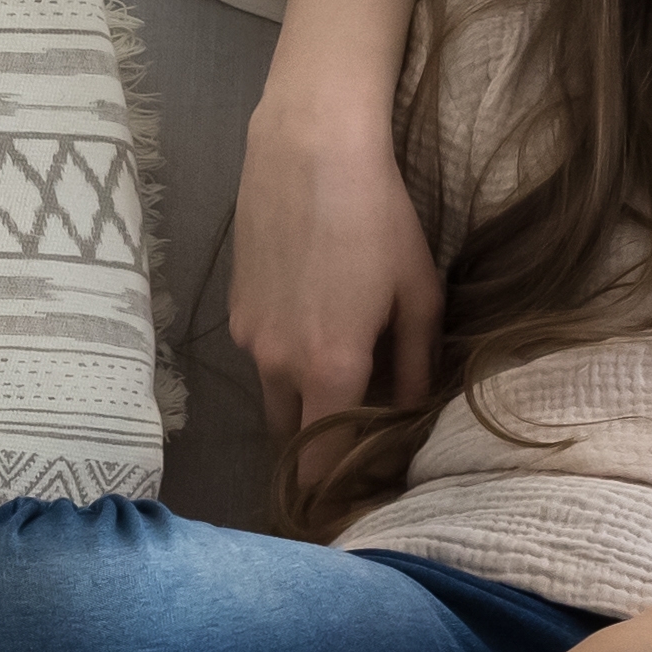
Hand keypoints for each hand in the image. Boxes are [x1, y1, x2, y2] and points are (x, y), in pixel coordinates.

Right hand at [223, 45, 444, 457]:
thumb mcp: (417, 293)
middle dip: (321, 446)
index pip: (320, 460)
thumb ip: (416, 364)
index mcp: (329, 368)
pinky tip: (318, 322)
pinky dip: (286, 362)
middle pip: (294, 435)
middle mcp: (277, 364)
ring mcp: (249, 337)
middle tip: (359, 435)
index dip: (333, 489)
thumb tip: (414, 413)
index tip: (353, 501)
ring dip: (304, 400)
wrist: (307, 150)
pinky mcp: (235, 309)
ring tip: (344, 372)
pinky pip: (262, 358)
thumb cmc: (377, 218)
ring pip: (275, 396)